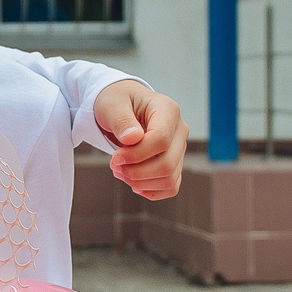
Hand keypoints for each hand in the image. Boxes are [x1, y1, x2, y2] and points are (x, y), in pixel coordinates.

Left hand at [94, 81, 187, 200]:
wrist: (122, 106)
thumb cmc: (116, 101)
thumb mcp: (111, 105)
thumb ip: (121, 120)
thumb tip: (133, 138)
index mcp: (167, 110)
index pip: (161, 140)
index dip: (136, 154)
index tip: (115, 157)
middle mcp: (179, 130)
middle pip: (167, 163)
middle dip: (136, 172)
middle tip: (114, 165)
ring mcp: (179, 148)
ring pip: (169, 179)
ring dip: (140, 182)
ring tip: (120, 171)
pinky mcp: (175, 163)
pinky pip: (170, 187)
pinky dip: (149, 190)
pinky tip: (132, 181)